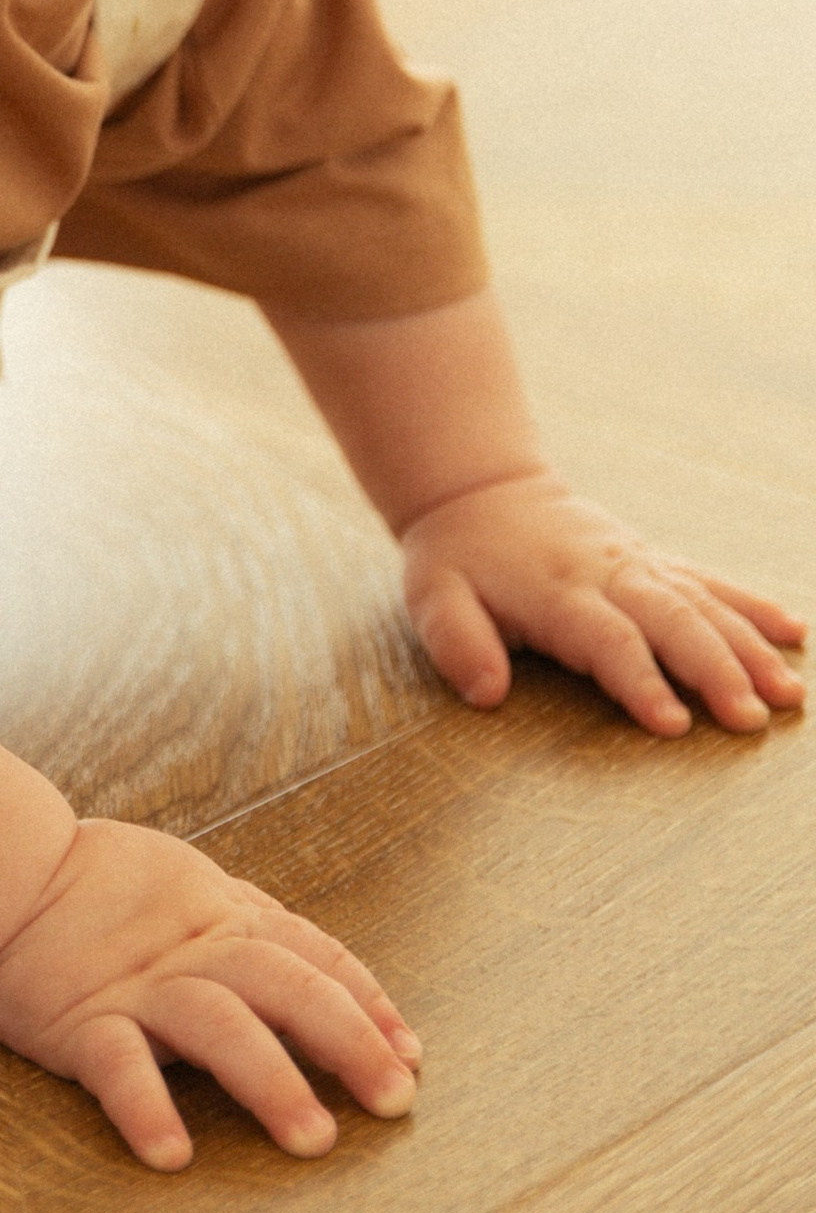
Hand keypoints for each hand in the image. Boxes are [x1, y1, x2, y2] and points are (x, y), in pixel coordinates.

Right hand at [0, 818, 419, 1171]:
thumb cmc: (99, 888)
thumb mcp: (187, 887)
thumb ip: (251, 924)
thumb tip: (334, 978)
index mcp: (221, 916)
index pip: (312, 953)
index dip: (366, 1001)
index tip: (409, 1054)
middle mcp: (190, 950)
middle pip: (283, 983)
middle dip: (347, 1038)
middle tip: (394, 1097)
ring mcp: (137, 987)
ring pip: (217, 1023)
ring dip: (270, 1078)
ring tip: (312, 1137)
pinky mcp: (80, 1020)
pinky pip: (118, 1064)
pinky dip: (146, 1104)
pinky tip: (172, 1151)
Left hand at [401, 475, 807, 736]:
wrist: (479, 489)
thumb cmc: (456, 557)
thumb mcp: (433, 596)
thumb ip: (457, 642)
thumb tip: (485, 692)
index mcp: (555, 591)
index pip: (606, 640)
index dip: (639, 680)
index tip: (672, 724)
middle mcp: (606, 573)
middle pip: (670, 620)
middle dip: (715, 669)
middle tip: (752, 718)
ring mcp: (635, 563)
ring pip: (701, 602)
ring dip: (747, 647)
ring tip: (789, 693)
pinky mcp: (651, 559)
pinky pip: (709, 580)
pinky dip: (751, 604)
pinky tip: (793, 631)